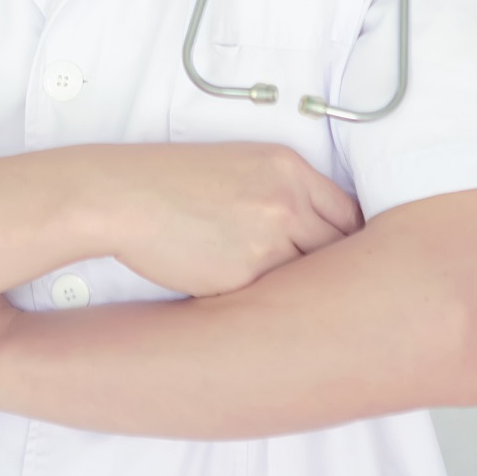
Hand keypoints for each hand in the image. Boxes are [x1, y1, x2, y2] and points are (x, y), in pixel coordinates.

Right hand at [103, 141, 362, 297]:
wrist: (126, 196)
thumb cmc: (174, 181)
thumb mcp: (240, 165)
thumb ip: (284, 192)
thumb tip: (316, 231)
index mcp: (288, 167)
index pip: (349, 213)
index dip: (351, 242)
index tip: (348, 261)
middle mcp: (287, 200)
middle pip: (342, 248)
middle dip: (337, 272)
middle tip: (336, 295)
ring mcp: (269, 238)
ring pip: (312, 278)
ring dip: (306, 293)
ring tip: (301, 309)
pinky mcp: (245, 275)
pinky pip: (276, 298)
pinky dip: (273, 305)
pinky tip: (266, 310)